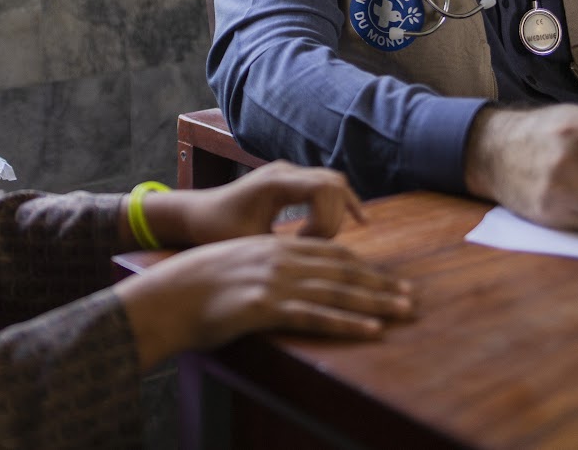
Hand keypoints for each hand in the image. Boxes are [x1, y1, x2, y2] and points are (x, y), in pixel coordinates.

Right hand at [115, 234, 414, 368]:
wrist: (165, 295)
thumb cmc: (198, 284)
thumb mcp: (239, 263)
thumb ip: (269, 267)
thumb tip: (293, 280)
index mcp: (277, 246)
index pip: (332, 254)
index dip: (366, 267)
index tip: (390, 280)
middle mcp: (281, 259)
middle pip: (343, 270)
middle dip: (381, 284)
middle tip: (412, 297)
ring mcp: (274, 282)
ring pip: (337, 291)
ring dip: (375, 303)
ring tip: (403, 312)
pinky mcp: (265, 307)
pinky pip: (315, 316)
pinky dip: (347, 323)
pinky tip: (371, 330)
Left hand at [143, 161, 366, 247]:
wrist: (196, 215)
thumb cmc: (216, 232)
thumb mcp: (249, 245)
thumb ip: (281, 252)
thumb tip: (313, 269)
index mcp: (274, 183)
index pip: (323, 189)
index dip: (326, 221)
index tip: (305, 245)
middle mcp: (284, 172)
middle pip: (334, 184)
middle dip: (334, 219)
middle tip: (316, 247)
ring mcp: (288, 174)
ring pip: (333, 183)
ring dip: (339, 212)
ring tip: (328, 242)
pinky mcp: (290, 182)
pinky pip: (326, 186)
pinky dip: (342, 203)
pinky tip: (359, 221)